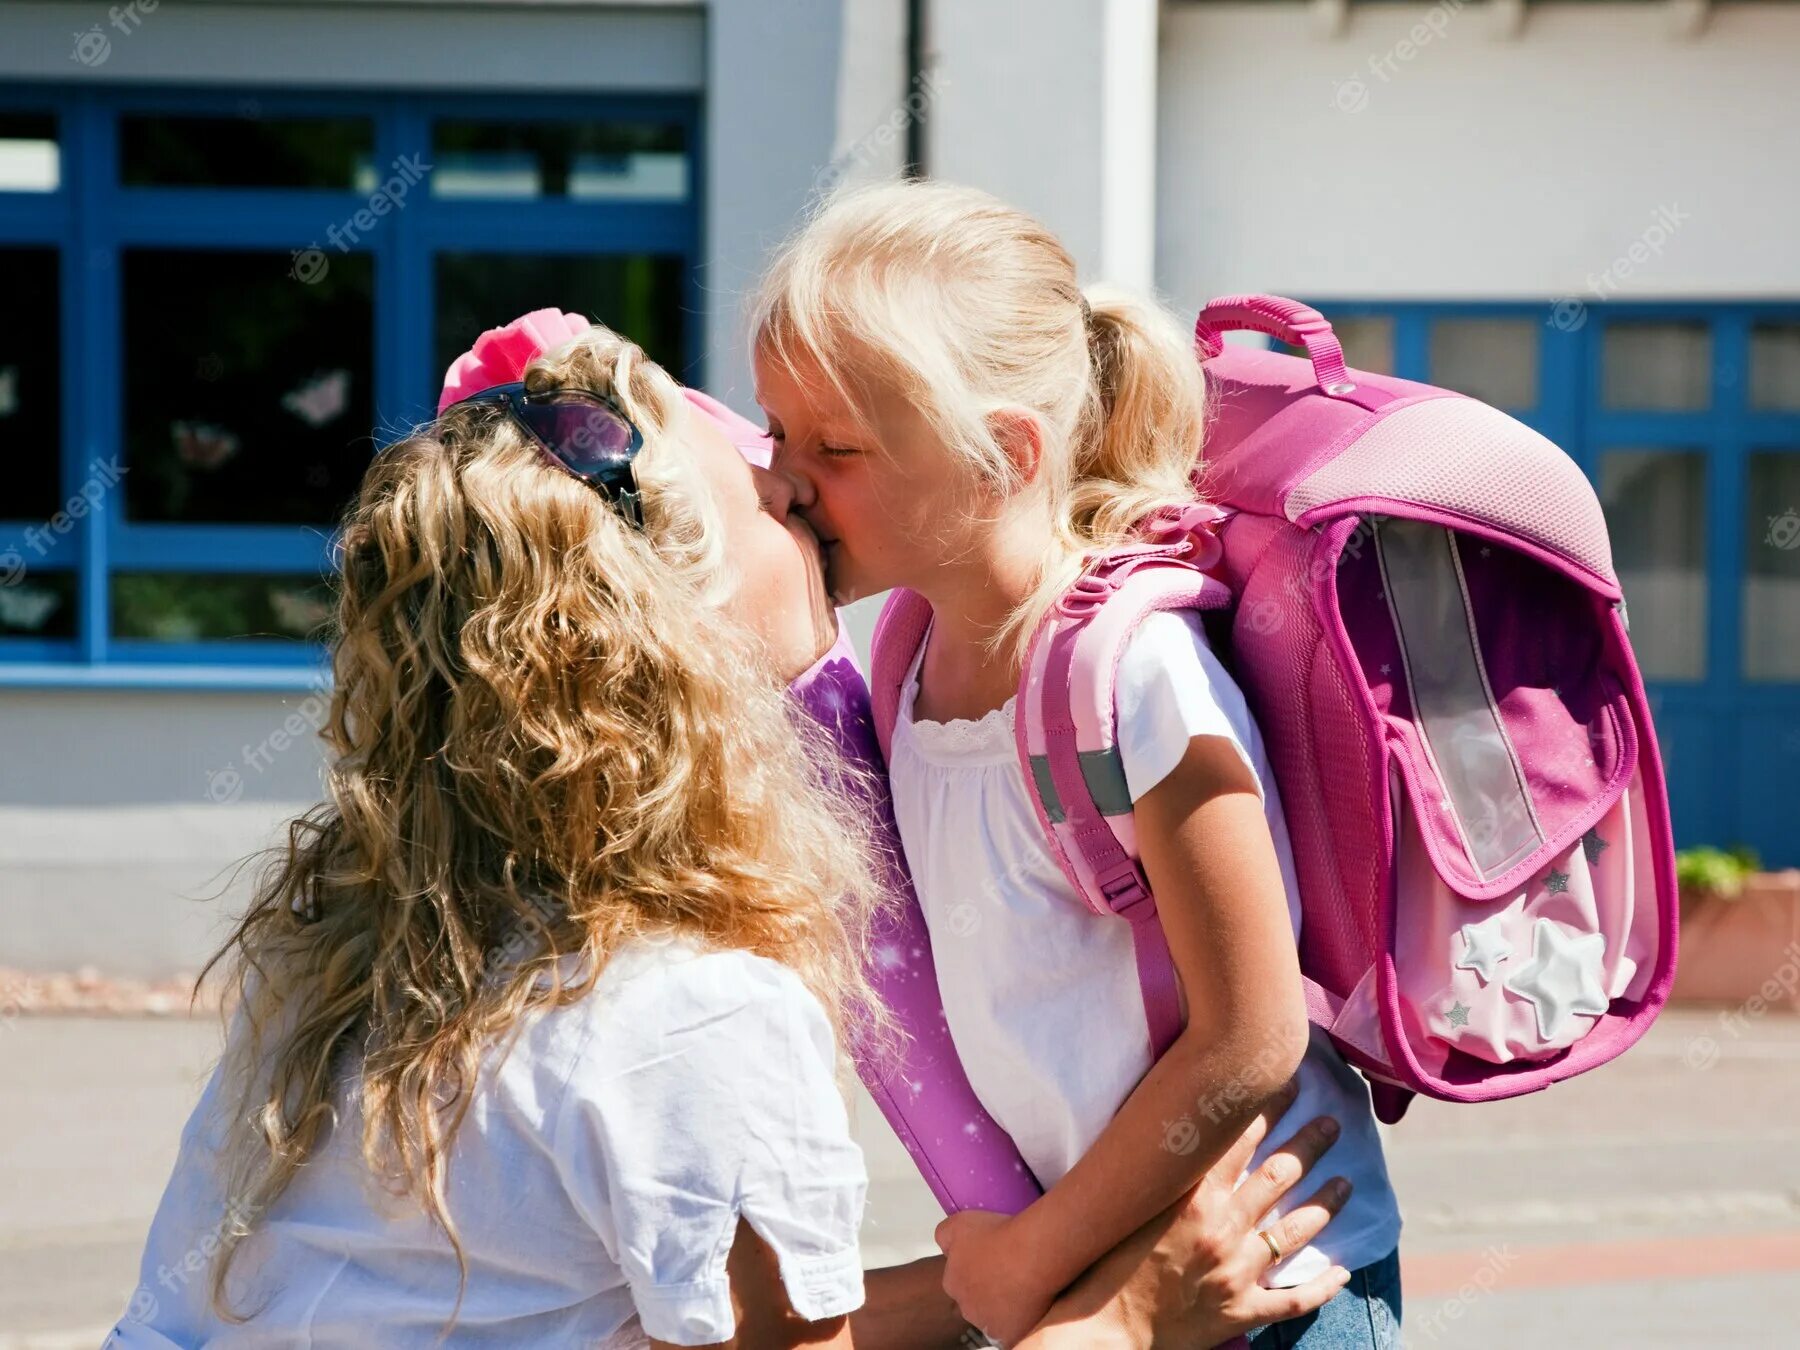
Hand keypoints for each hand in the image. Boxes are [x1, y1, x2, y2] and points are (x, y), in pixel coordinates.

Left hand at [935, 1209, 1056, 1347]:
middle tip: (1006, 1272)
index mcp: (952, 1282)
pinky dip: (1017, 1323)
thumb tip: (945, 1247)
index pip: (959, 1281)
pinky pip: (1009, 1334)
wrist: (1032, 1254)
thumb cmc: (998, 1235)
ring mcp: (987, 1325)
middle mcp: (965, 1308)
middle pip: (974, 1302)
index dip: (976, 1270)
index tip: (991, 1260)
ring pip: (991, 1318)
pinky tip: (1027, 1305)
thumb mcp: (960, 1222)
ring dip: (1001, 1307)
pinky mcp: (1007, 1338)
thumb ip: (944, 1236)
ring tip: (1020, 1287)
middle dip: (986, 1291)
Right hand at [1020, 1090, 1352, 1348]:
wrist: (1104, 1328)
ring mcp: (1238, 1270)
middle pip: (1279, 1174)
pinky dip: (1322, 1287)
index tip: (1289, 1082)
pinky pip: (1294, 1300)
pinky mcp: (1242, 1311)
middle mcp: (1223, 1226)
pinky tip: (1343, 1272)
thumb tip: (1176, 1130)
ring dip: (1325, 1202)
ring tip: (1346, 1182)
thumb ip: (1159, 1168)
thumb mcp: (1128, 1201)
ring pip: (1296, 1229)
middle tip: (1332, 1124)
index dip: (1268, 1106)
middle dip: (1310, 1143)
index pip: (1241, 1137)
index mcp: (1194, 1195)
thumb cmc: (1103, 1262)